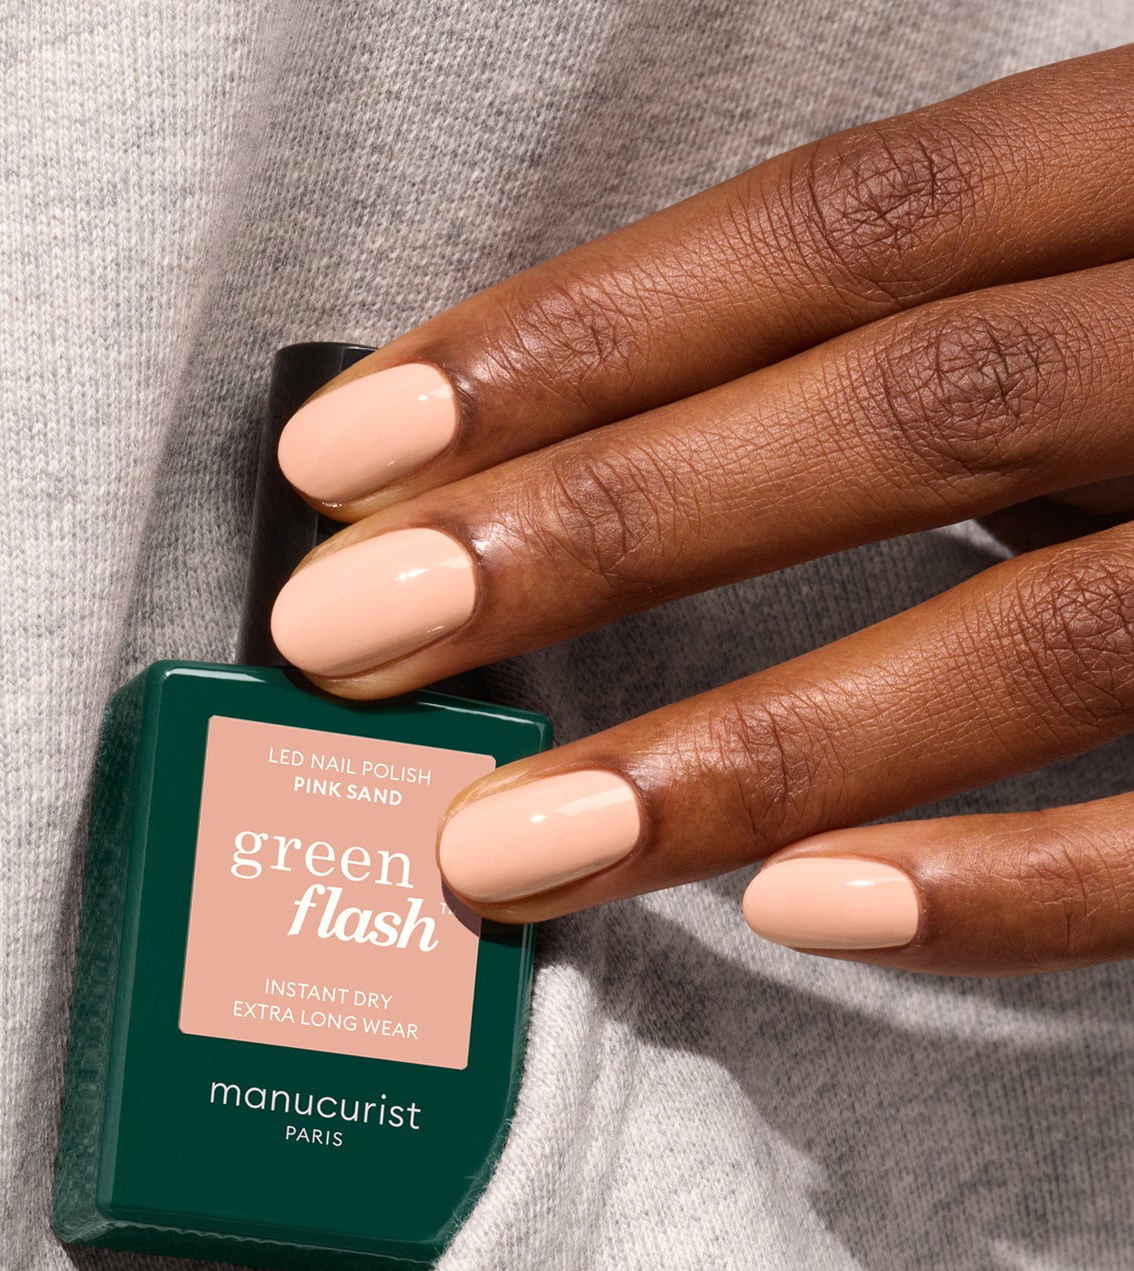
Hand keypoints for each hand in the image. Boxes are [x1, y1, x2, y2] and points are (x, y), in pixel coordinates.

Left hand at [268, 47, 1133, 976]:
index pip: (832, 224)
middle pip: (905, 410)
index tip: (342, 454)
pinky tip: (804, 918)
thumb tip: (596, 470)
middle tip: (342, 638)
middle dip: (597, 526)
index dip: (572, 334)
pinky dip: (1013, 885)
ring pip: (1042, 637)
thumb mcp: (1111, 281)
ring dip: (740, 754)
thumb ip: (922, 353)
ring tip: (503, 847)